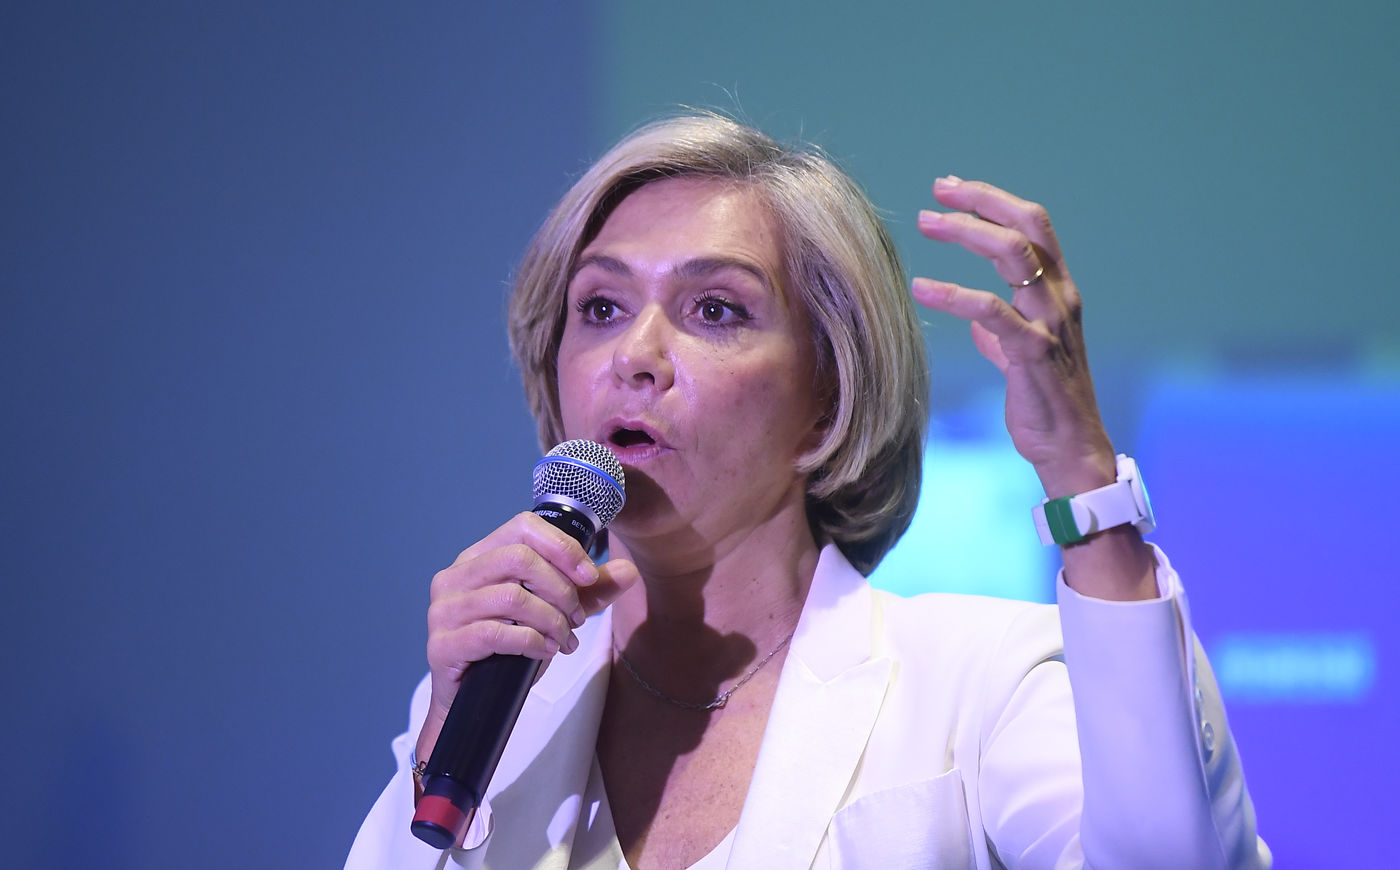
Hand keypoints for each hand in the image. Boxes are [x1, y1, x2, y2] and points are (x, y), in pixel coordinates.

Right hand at [416, 512, 638, 760]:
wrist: (474, 702)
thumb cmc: (509, 650)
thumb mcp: (555, 613)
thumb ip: (589, 592)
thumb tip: (629, 572)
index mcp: (478, 557)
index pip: (522, 526)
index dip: (562, 547)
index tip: (589, 575)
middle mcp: (455, 576)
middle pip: (519, 558)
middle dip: (560, 589)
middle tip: (577, 618)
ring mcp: (444, 610)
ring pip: (511, 597)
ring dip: (550, 620)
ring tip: (563, 640)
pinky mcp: (442, 644)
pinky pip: (495, 634)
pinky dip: (531, 642)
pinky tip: (544, 652)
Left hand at [912, 176, 1116, 497]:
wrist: (1069, 450)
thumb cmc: (1044, 402)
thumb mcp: (1021, 356)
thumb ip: (1002, 332)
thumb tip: (977, 323)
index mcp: (1058, 292)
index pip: (1033, 225)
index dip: (993, 200)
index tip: (951, 189)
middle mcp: (1059, 298)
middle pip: (1027, 227)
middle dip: (982, 201)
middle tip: (936, 194)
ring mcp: (1050, 324)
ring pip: (1014, 256)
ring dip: (966, 232)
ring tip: (926, 222)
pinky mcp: (1032, 353)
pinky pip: (991, 311)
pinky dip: (953, 294)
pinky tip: (921, 288)